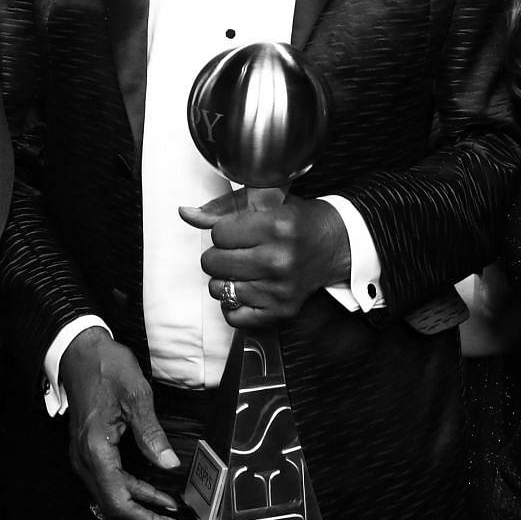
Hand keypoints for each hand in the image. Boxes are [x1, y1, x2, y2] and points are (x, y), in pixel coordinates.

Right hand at [61, 328, 194, 519]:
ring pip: (112, 502)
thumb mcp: (135, 395)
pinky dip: (135, 497)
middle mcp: (85, 460)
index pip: (119, 502)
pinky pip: (111, 486)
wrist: (79, 351)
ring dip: (143, 515)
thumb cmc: (105, 367)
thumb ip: (151, 433)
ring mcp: (85, 459)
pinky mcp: (90, 454)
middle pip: (115, 511)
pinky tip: (158, 498)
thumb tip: (168, 464)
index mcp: (95, 449)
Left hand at [181, 191, 348, 327]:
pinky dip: (233, 304)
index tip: (238, 231)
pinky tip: (246, 289)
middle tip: (239, 250)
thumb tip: (184, 214)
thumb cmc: (298, 222)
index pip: (218, 234)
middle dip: (219, 254)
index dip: (224, 231)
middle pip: (213, 262)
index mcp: (276, 227)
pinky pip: (234, 316)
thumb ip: (222, 208)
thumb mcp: (265, 204)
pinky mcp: (281, 311)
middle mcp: (278, 260)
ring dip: (224, 279)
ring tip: (242, 269)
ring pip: (219, 289)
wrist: (336, 245)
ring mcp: (279, 289)